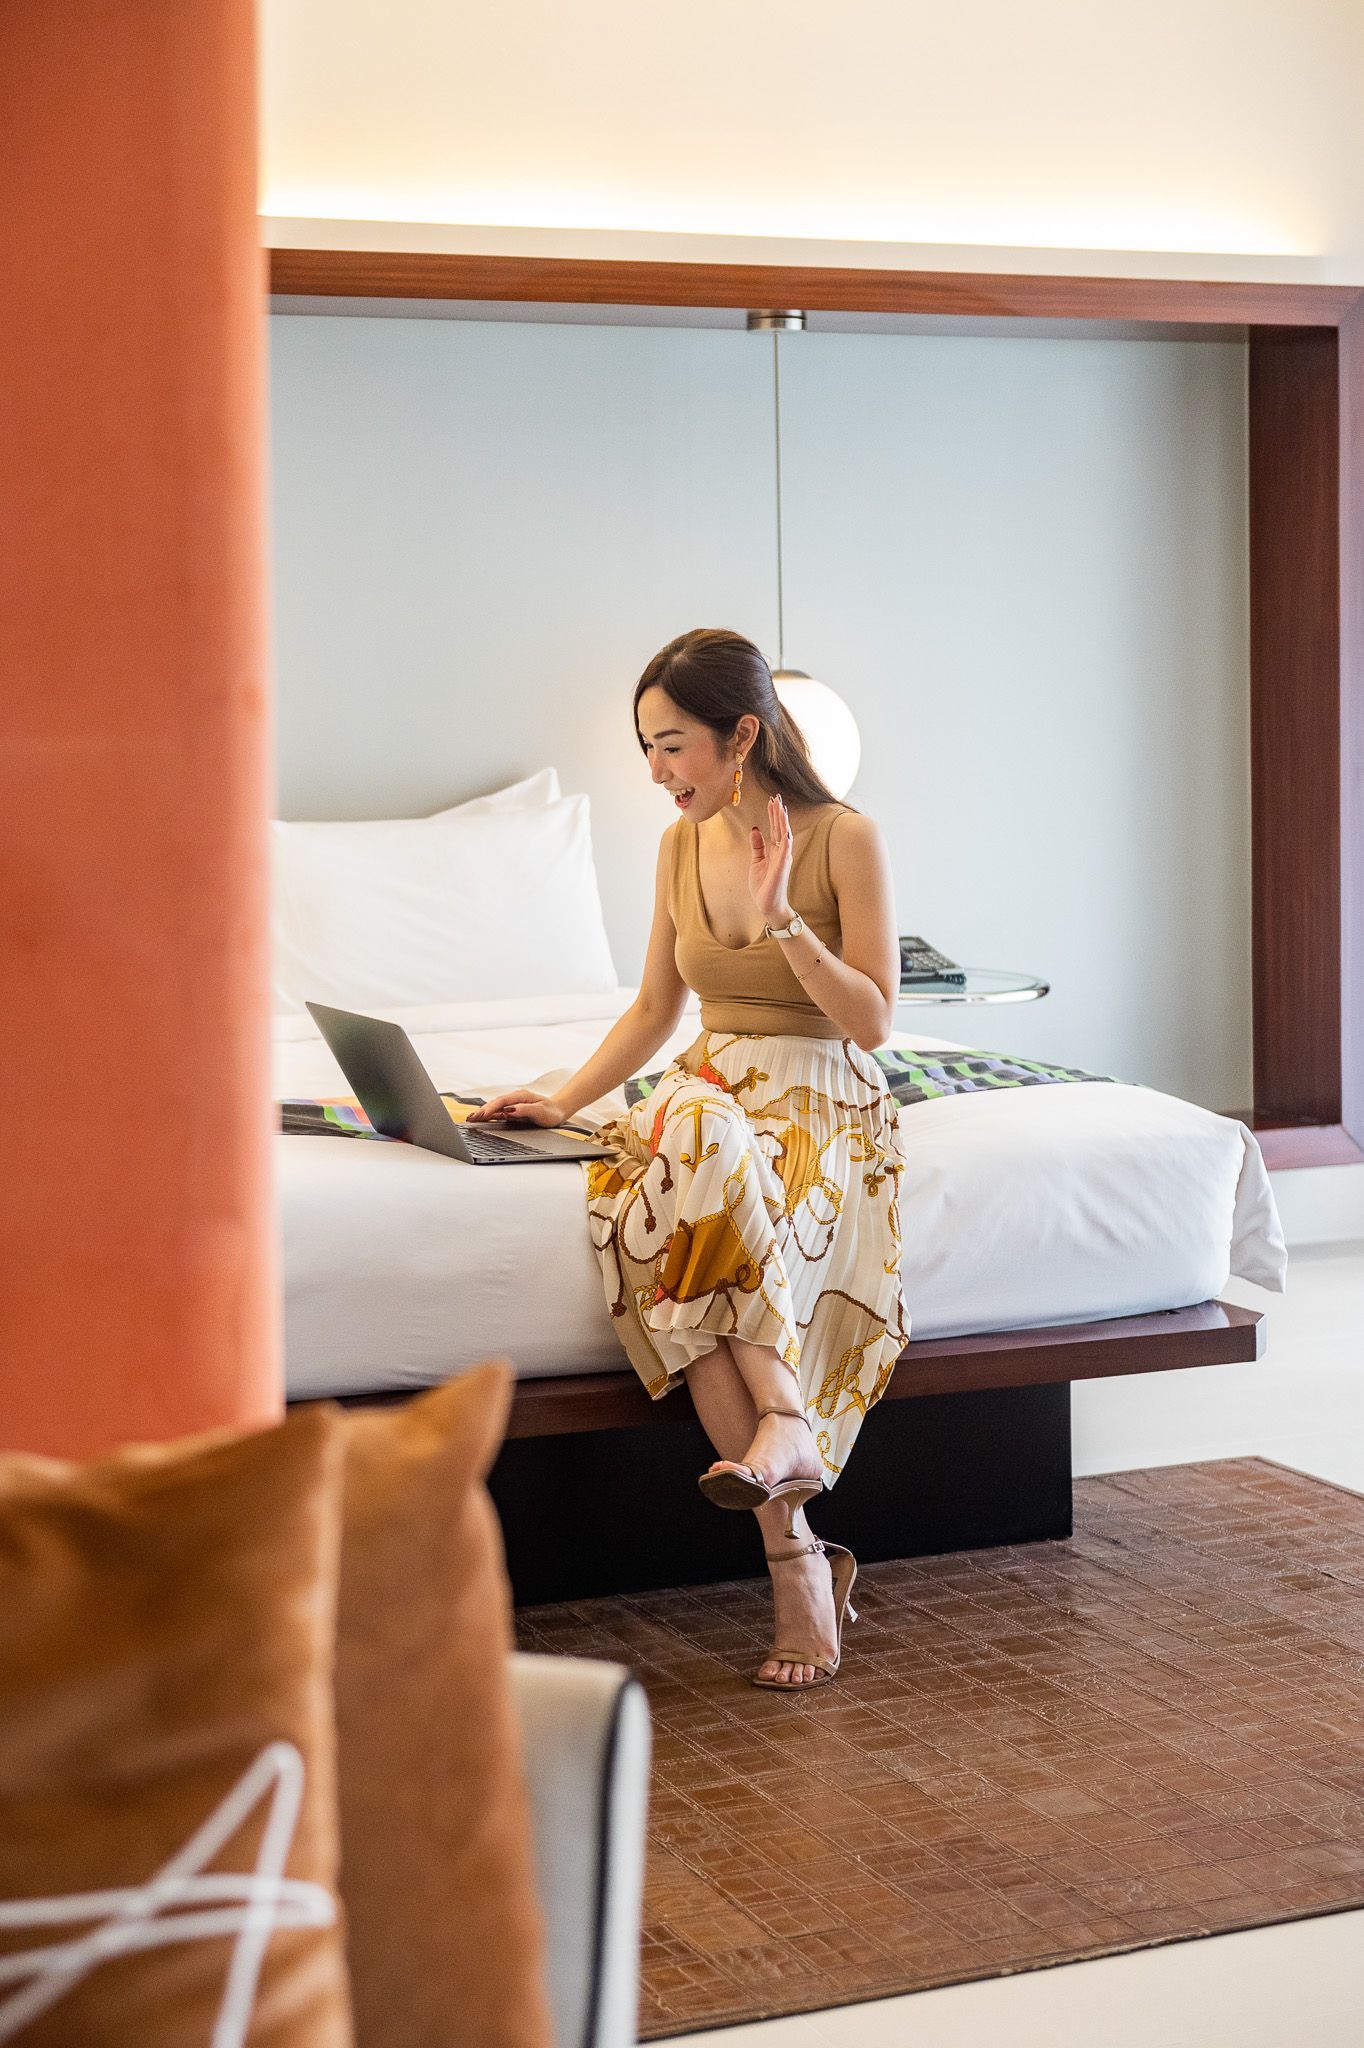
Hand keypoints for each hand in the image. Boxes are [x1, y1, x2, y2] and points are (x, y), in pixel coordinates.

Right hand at [466, 1089, 568, 1127]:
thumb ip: (526, 1110)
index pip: (502, 1101)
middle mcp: (515, 1099)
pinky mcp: (513, 1111)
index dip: (491, 1108)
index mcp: (521, 1096)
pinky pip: (499, 1112)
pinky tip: (481, 1119)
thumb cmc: (552, 1111)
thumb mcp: (541, 1112)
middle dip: (482, 1110)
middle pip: (495, 1103)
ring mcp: (513, 1104)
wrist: (559, 1110)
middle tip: (470, 1118)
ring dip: (483, 1113)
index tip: (482, 1115)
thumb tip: (511, 1111)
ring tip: (471, 1119)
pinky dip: (489, 1115)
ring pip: (495, 1107)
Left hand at [748, 793, 794, 923]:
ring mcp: (783, 859)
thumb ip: (757, 845)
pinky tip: (785, 830)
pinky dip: (785, 840)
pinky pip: (785, 852)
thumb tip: (755, 828)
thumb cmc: (763, 885)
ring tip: (782, 807)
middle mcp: (781, 852)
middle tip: (777, 796)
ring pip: (784, 835)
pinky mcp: (782, 868)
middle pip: (780, 828)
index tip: (772, 800)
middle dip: (778, 813)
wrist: (767, 904)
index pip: (775, 828)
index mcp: (774, 850)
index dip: (773, 814)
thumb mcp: (756, 861)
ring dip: (783, 822)